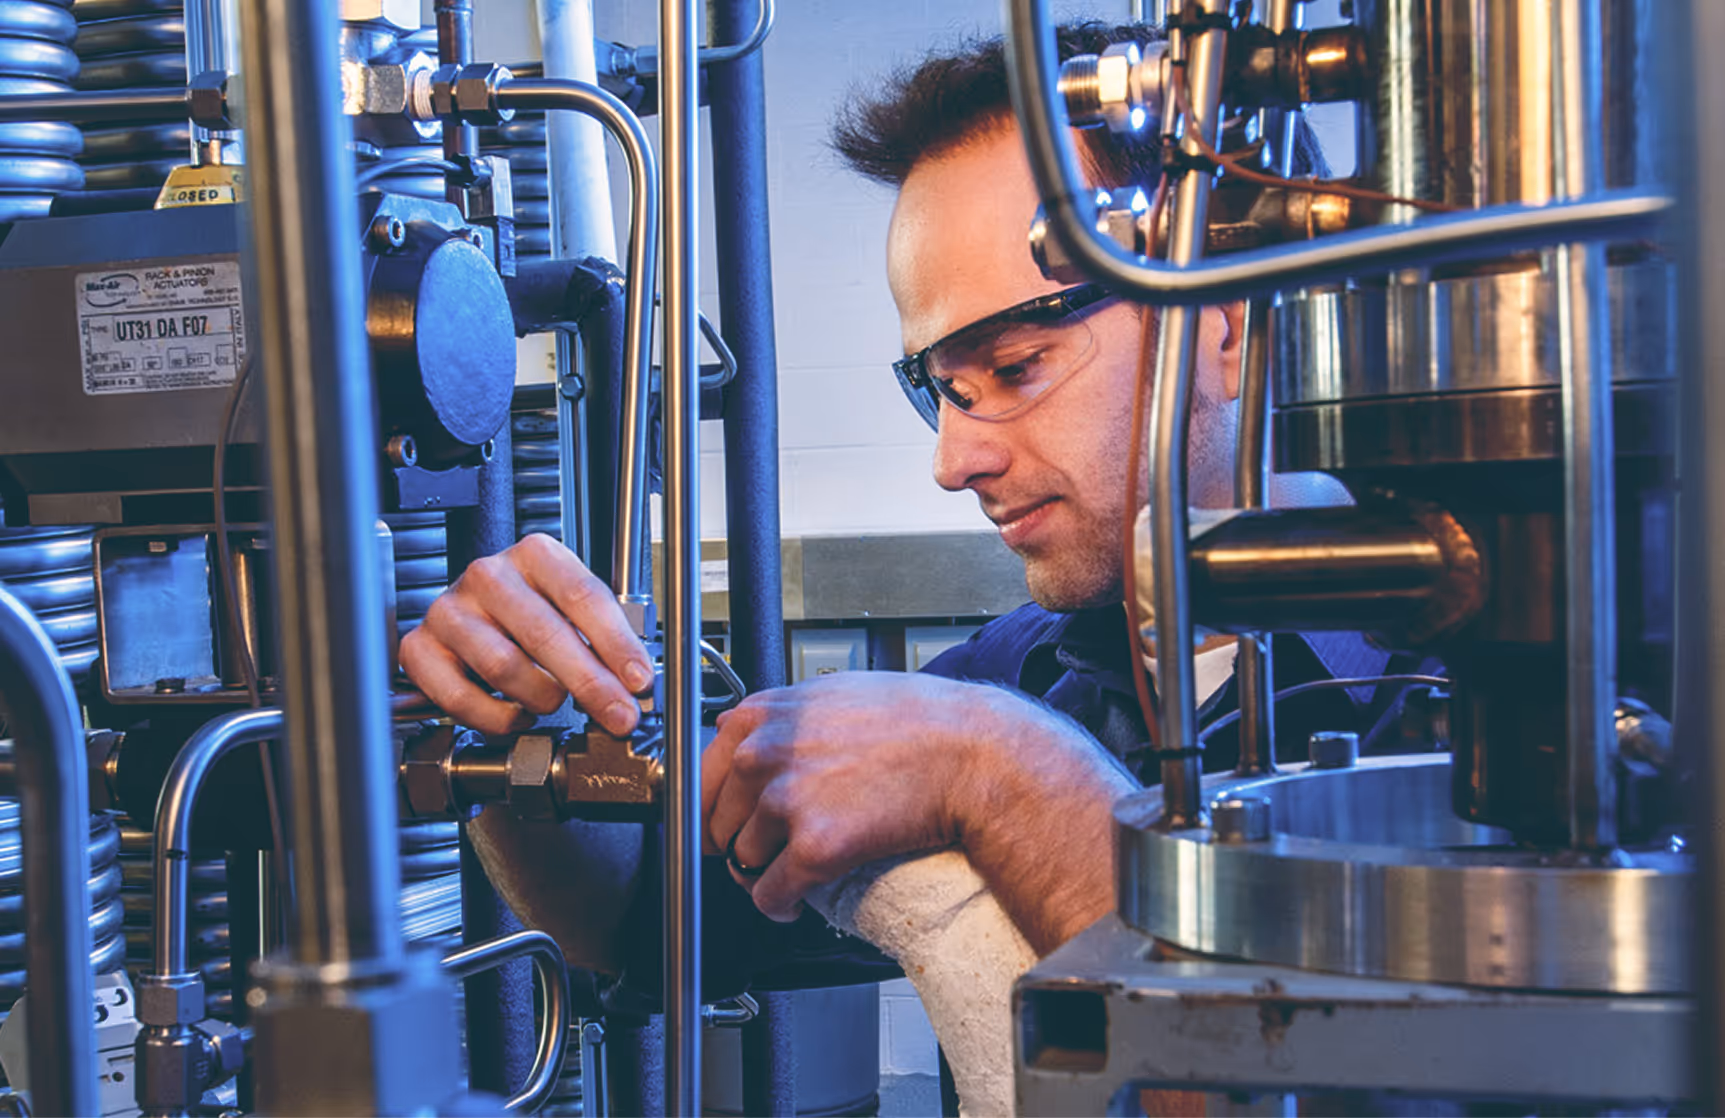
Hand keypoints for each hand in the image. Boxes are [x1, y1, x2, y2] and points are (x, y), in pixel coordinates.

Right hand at [399, 533, 653, 735]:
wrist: (467, 612)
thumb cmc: (527, 610)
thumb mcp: (569, 607)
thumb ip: (603, 637)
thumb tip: (637, 684)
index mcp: (535, 554)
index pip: (583, 597)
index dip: (617, 644)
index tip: (639, 680)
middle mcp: (488, 575)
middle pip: (545, 635)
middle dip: (591, 684)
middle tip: (617, 715)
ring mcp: (450, 610)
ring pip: (504, 668)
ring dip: (541, 698)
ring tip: (553, 703)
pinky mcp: (420, 648)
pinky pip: (463, 698)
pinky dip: (497, 718)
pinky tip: (516, 714)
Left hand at [702, 672, 1086, 921]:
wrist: (971, 753)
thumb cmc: (917, 720)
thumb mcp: (834, 691)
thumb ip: (780, 711)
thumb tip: (741, 725)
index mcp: (762, 715)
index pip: (699, 772)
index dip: (712, 805)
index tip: (721, 823)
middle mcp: (763, 753)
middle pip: (716, 820)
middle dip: (737, 841)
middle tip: (766, 851)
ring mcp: (786, 801)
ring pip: (742, 860)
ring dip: (762, 874)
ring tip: (788, 873)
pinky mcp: (814, 848)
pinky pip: (770, 896)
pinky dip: (778, 908)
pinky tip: (794, 904)